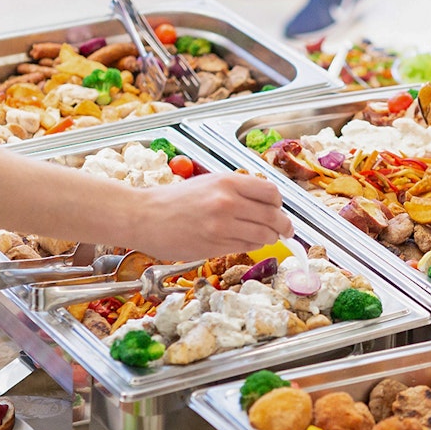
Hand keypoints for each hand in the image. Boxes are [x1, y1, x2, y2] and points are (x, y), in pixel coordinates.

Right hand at [143, 173, 291, 259]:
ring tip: (265, 237)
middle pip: (273, 216)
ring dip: (269, 238)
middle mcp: (228, 202)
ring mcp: (222, 226)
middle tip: (286, 230)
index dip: (279, 204)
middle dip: (283, 226)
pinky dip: (253, 246)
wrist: (144, 216)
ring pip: (264, 235)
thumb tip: (266, 203)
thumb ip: (236, 190)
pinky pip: (247, 247)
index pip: (272, 193)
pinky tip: (246, 242)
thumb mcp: (208, 183)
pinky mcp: (215, 245)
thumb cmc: (173, 200)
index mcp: (227, 182)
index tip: (279, 209)